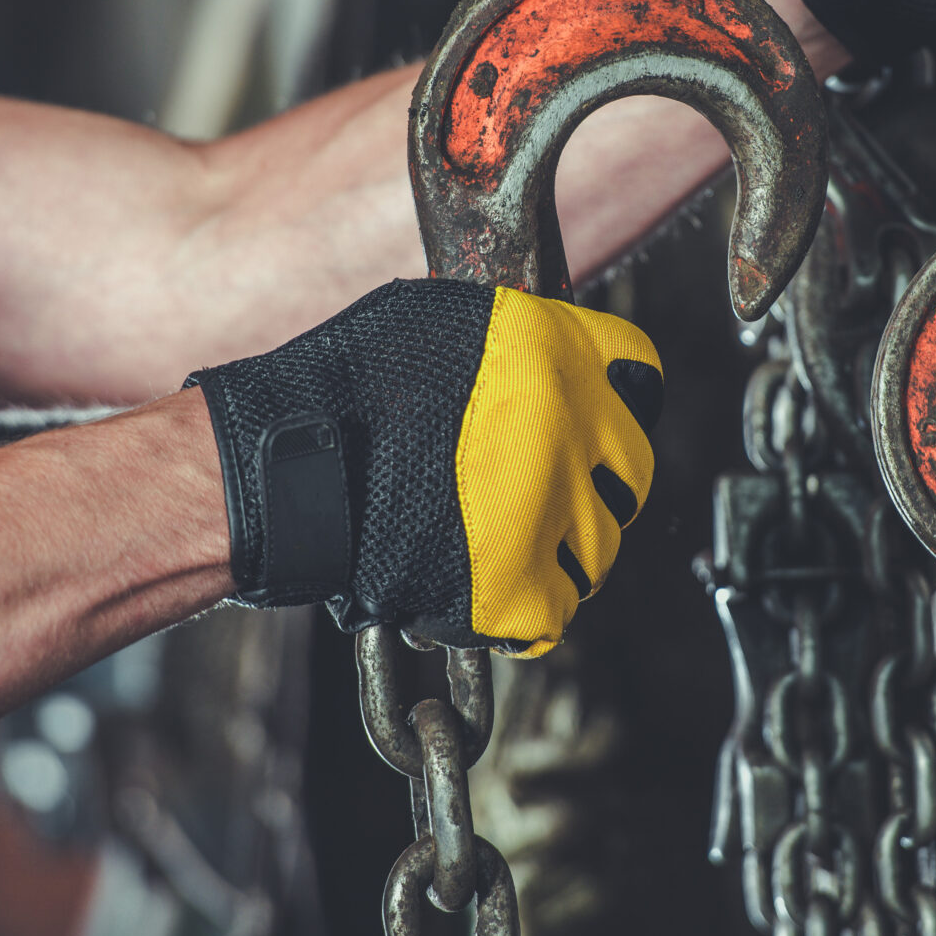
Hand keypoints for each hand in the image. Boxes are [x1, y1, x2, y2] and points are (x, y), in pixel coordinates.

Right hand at [187, 281, 661, 655]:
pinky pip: (547, 616)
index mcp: (565, 359)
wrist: (294, 459)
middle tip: (534, 495)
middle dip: (591, 487)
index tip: (586, 424)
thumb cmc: (347, 381)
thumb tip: (527, 359)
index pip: (641, 381)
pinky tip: (477, 588)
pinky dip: (520, 610)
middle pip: (629, 477)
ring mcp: (553, 519)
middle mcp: (578, 437)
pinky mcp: (517, 593)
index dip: (611, 404)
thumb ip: (511, 342)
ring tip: (496, 544)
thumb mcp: (446, 319)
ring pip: (594, 552)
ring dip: (557, 551)